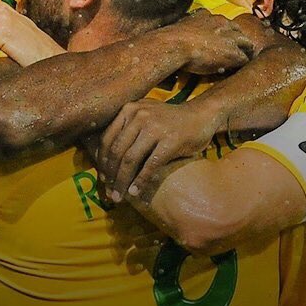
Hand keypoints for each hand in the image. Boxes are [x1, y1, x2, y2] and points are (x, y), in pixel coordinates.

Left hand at [98, 98, 218, 201]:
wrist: (202, 115)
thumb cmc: (171, 120)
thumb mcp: (145, 114)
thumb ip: (127, 127)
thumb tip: (104, 157)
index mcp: (130, 109)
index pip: (107, 138)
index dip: (102, 162)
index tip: (103, 178)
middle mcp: (140, 115)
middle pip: (117, 151)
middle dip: (111, 175)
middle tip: (109, 192)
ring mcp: (156, 128)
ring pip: (130, 159)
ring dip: (122, 182)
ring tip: (119, 196)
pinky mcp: (171, 141)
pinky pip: (150, 165)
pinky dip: (140, 181)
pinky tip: (136, 192)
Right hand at [157, 10, 254, 75]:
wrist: (175, 45)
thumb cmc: (173, 37)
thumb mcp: (183, 23)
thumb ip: (190, 23)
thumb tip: (186, 26)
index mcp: (210, 17)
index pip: (225, 23)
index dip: (227, 33)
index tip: (225, 40)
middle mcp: (223, 24)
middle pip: (239, 31)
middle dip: (240, 40)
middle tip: (240, 49)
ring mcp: (230, 39)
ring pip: (247, 44)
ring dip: (245, 52)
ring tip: (244, 60)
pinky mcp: (233, 53)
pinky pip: (244, 59)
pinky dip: (242, 64)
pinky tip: (239, 70)